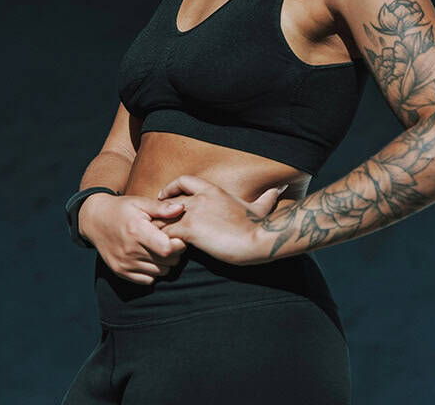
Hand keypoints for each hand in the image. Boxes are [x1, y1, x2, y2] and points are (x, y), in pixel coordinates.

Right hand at [79, 193, 188, 284]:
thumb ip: (161, 208)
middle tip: (172, 242)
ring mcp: (124, 263)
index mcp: (136, 231)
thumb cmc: (121, 209)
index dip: (178, 244)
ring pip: (160, 272)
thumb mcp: (140, 203)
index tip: (178, 237)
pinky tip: (151, 258)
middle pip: (167, 261)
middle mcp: (130, 250)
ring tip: (160, 249)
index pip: (167, 248)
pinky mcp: (120, 271)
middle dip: (175, 253)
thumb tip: (181, 208)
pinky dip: (154, 272)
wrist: (95, 220)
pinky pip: (148, 280)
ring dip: (165, 263)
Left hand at [156, 175, 286, 265]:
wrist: (258, 238)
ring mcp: (192, 213)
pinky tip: (167, 253)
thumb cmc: (259, 225)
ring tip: (155, 242)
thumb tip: (279, 190)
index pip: (183, 180)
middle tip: (155, 225)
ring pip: (162, 218)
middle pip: (167, 201)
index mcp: (212, 190)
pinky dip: (162, 244)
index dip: (171, 188)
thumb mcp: (262, 207)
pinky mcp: (189, 230)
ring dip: (158, 230)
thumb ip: (266, 198)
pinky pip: (165, 235)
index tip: (164, 197)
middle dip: (160, 213)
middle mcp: (199, 198)